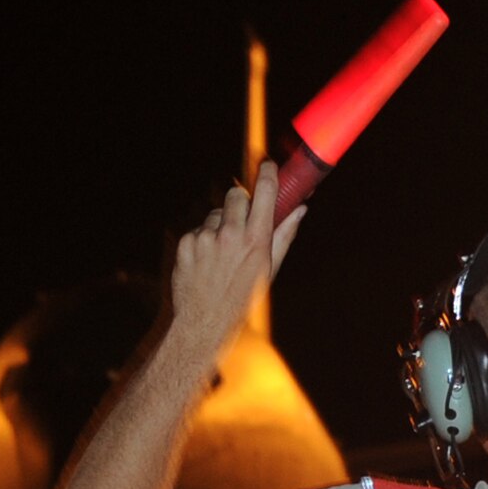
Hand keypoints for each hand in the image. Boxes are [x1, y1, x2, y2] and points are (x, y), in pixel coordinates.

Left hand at [168, 158, 304, 350]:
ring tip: (221, 254)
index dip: (266, 172)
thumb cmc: (241, 299)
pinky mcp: (186, 243)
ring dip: (219, 225)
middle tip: (241, 221)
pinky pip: (198, 230)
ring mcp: (206, 238)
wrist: (205, 323)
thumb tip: (301, 209)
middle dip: (240, 203)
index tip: (266, 165)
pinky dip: (202, 240)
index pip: (264, 191)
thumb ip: (284, 235)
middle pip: (235, 194)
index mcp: (256, 240)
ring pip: (215, 214)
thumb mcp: (269, 269)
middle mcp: (231, 235)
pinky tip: (206, 262)